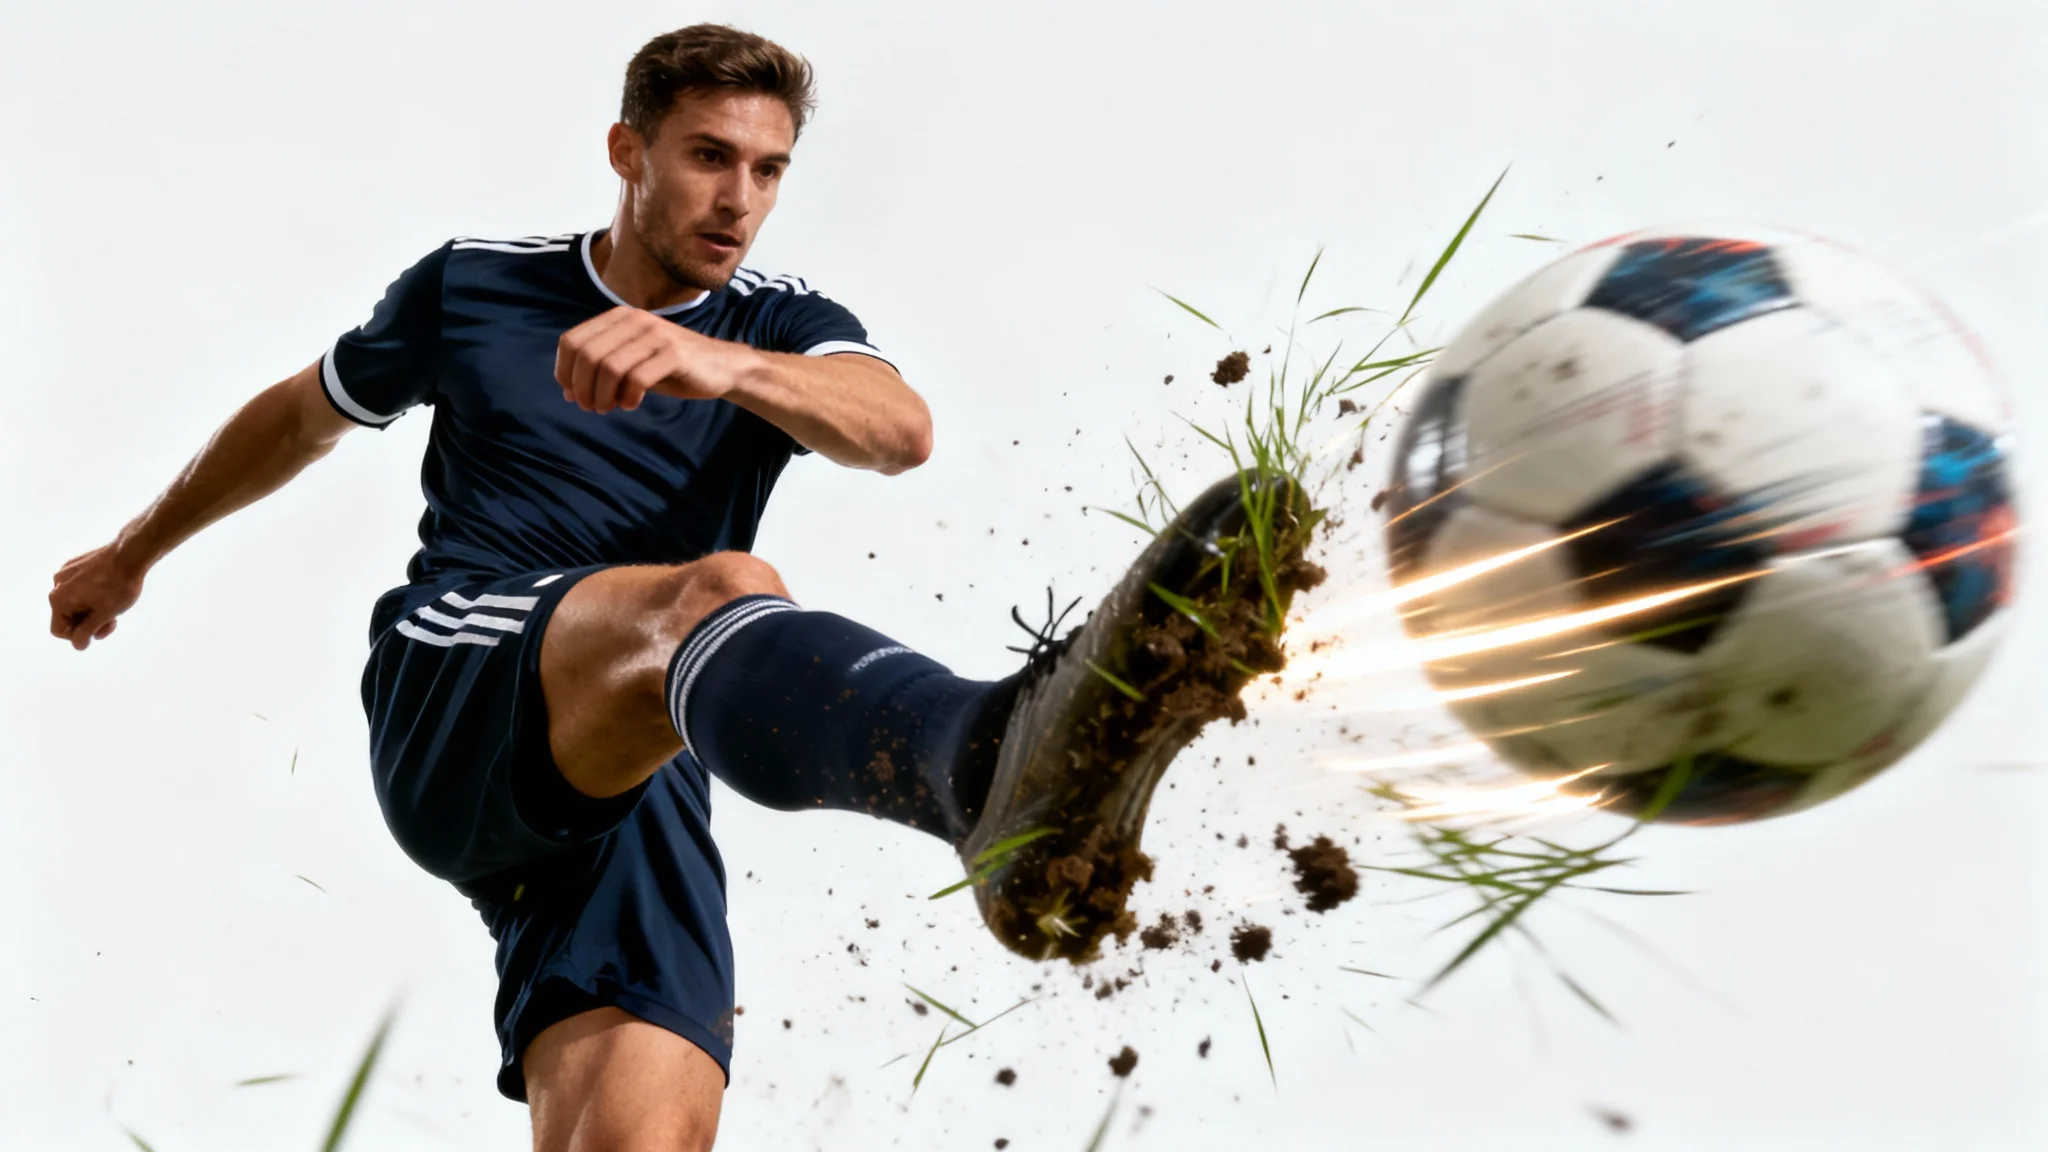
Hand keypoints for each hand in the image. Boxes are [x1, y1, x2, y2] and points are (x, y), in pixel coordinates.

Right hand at [49, 542, 145, 650]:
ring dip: (92, 609)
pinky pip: (79, 587)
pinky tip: (110, 590)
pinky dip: (92, 594)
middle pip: (67, 616)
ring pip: (74, 601)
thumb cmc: (119, 586)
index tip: (98, 631)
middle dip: (88, 622)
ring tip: (113, 605)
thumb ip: (87, 632)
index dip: (79, 636)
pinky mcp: (75, 564)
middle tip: (112, 620)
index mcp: (58, 599)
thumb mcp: (104, 615)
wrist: (130, 554)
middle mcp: (56, 585)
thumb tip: (78, 645)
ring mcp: (65, 572)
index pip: (59, 630)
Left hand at [554, 306, 755, 413]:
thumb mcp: (631, 363)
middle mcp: (634, 320)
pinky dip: (628, 397)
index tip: (572, 393)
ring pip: (609, 367)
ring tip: (608, 408)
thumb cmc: (670, 366)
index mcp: (618, 317)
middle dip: (582, 387)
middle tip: (590, 407)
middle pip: (588, 355)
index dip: (564, 370)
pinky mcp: (674, 354)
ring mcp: (655, 335)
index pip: (572, 340)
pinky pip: (637, 378)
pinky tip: (631, 404)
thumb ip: (600, 371)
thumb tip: (569, 393)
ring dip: (603, 395)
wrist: (720, 366)